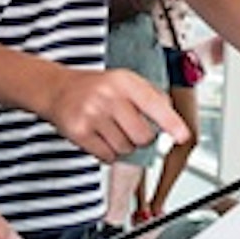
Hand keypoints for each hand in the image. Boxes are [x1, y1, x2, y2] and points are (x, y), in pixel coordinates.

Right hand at [42, 68, 189, 161]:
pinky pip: (106, 157)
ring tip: (111, 130)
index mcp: (124, 81)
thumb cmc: (97, 88)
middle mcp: (108, 95)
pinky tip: (100, 137)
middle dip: (141, 139)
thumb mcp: (124, 81)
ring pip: (125, 149)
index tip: (183, 136)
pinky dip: (107, 153)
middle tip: (130, 129)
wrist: (56, 88)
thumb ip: (151, 97)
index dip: (171, 123)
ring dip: (123, 147)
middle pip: (142, 135)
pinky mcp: (78, 132)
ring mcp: (91, 114)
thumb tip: (174, 123)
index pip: (154, 104)